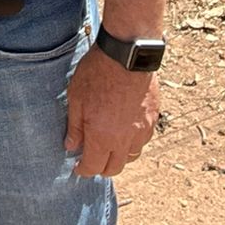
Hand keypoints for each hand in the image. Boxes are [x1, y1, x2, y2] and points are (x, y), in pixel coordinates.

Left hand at [65, 42, 158, 177]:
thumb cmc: (97, 73)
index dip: (83, 170)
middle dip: (101, 168)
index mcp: (102, 136)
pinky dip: (132, 143)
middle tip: (91, 160)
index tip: (77, 167)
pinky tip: (124, 132)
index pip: (93, 166)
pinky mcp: (152, 119)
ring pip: (131, 157)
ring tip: (108, 147)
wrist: (127, 54)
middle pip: (114, 168)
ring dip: (118, 157)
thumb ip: (75, 126)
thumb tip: (71, 146)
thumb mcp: (76, 97)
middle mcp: (124, 140)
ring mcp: (141, 130)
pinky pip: (143, 141)